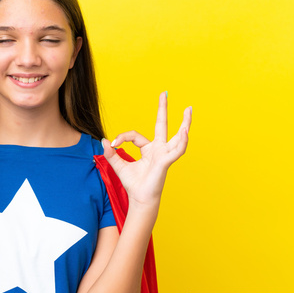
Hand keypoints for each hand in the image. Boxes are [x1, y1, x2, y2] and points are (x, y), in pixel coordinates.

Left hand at [102, 91, 191, 206]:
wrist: (139, 199)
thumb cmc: (133, 184)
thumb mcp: (119, 166)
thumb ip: (111, 153)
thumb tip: (104, 141)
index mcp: (148, 149)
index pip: (135, 136)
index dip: (122, 137)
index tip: (112, 143)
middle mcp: (158, 149)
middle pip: (162, 125)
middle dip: (163, 109)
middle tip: (165, 93)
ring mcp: (164, 154)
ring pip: (177, 136)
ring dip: (185, 123)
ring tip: (189, 109)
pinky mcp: (166, 161)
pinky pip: (177, 150)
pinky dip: (182, 141)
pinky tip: (185, 131)